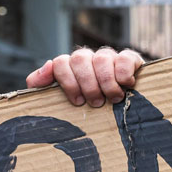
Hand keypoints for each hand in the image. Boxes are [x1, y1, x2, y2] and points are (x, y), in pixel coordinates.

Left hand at [26, 47, 142, 106]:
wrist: (120, 114)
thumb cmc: (85, 108)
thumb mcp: (58, 100)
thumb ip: (41, 84)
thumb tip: (47, 66)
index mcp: (69, 67)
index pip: (60, 62)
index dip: (68, 82)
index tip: (77, 102)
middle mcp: (88, 58)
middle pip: (80, 58)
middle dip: (87, 84)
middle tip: (96, 103)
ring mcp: (109, 57)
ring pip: (102, 58)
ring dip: (107, 82)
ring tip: (113, 99)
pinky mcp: (130, 59)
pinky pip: (126, 56)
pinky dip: (124, 71)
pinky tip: (126, 85)